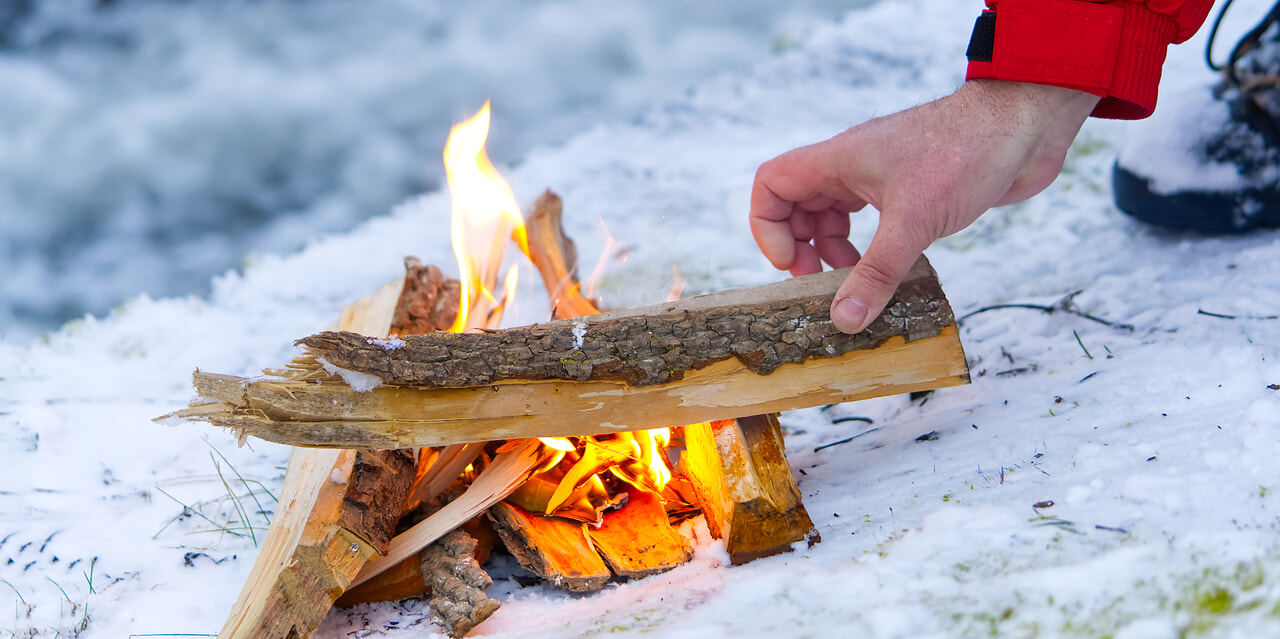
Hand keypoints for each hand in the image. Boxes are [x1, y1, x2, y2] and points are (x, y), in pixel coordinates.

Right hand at [749, 79, 1099, 332]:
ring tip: (855, 284)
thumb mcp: (914, 222)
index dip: (768, 227)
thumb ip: (876, 273)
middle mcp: (852, 166)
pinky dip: (869, 250)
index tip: (792, 264)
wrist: (1026, 127)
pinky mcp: (912, 192)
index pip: (772, 185)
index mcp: (838, 160)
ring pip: (834, 217)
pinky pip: (872, 224)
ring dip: (835, 253)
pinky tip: (889, 272)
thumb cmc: (965, 153)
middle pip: (798, 206)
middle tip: (820, 284)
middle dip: (801, 248)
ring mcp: (882, 178)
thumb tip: (844, 320)